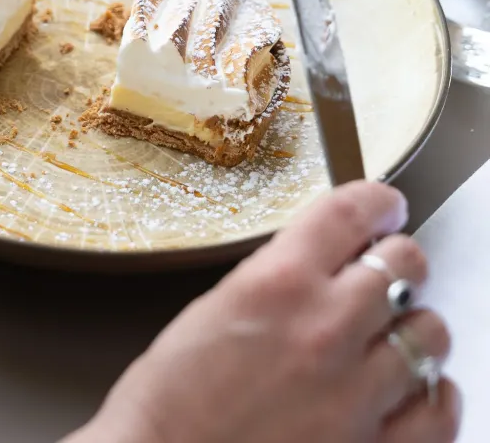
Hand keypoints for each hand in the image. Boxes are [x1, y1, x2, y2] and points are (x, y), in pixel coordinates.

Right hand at [69, 183, 458, 442]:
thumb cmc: (171, 397)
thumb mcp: (217, 307)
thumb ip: (279, 279)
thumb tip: (323, 265)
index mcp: (278, 281)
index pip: (353, 212)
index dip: (378, 202)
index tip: (385, 208)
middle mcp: (325, 327)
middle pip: (404, 264)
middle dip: (396, 261)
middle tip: (385, 272)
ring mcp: (356, 393)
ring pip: (430, 331)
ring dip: (412, 326)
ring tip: (392, 335)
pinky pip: (439, 407)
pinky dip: (431, 392)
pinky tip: (410, 388)